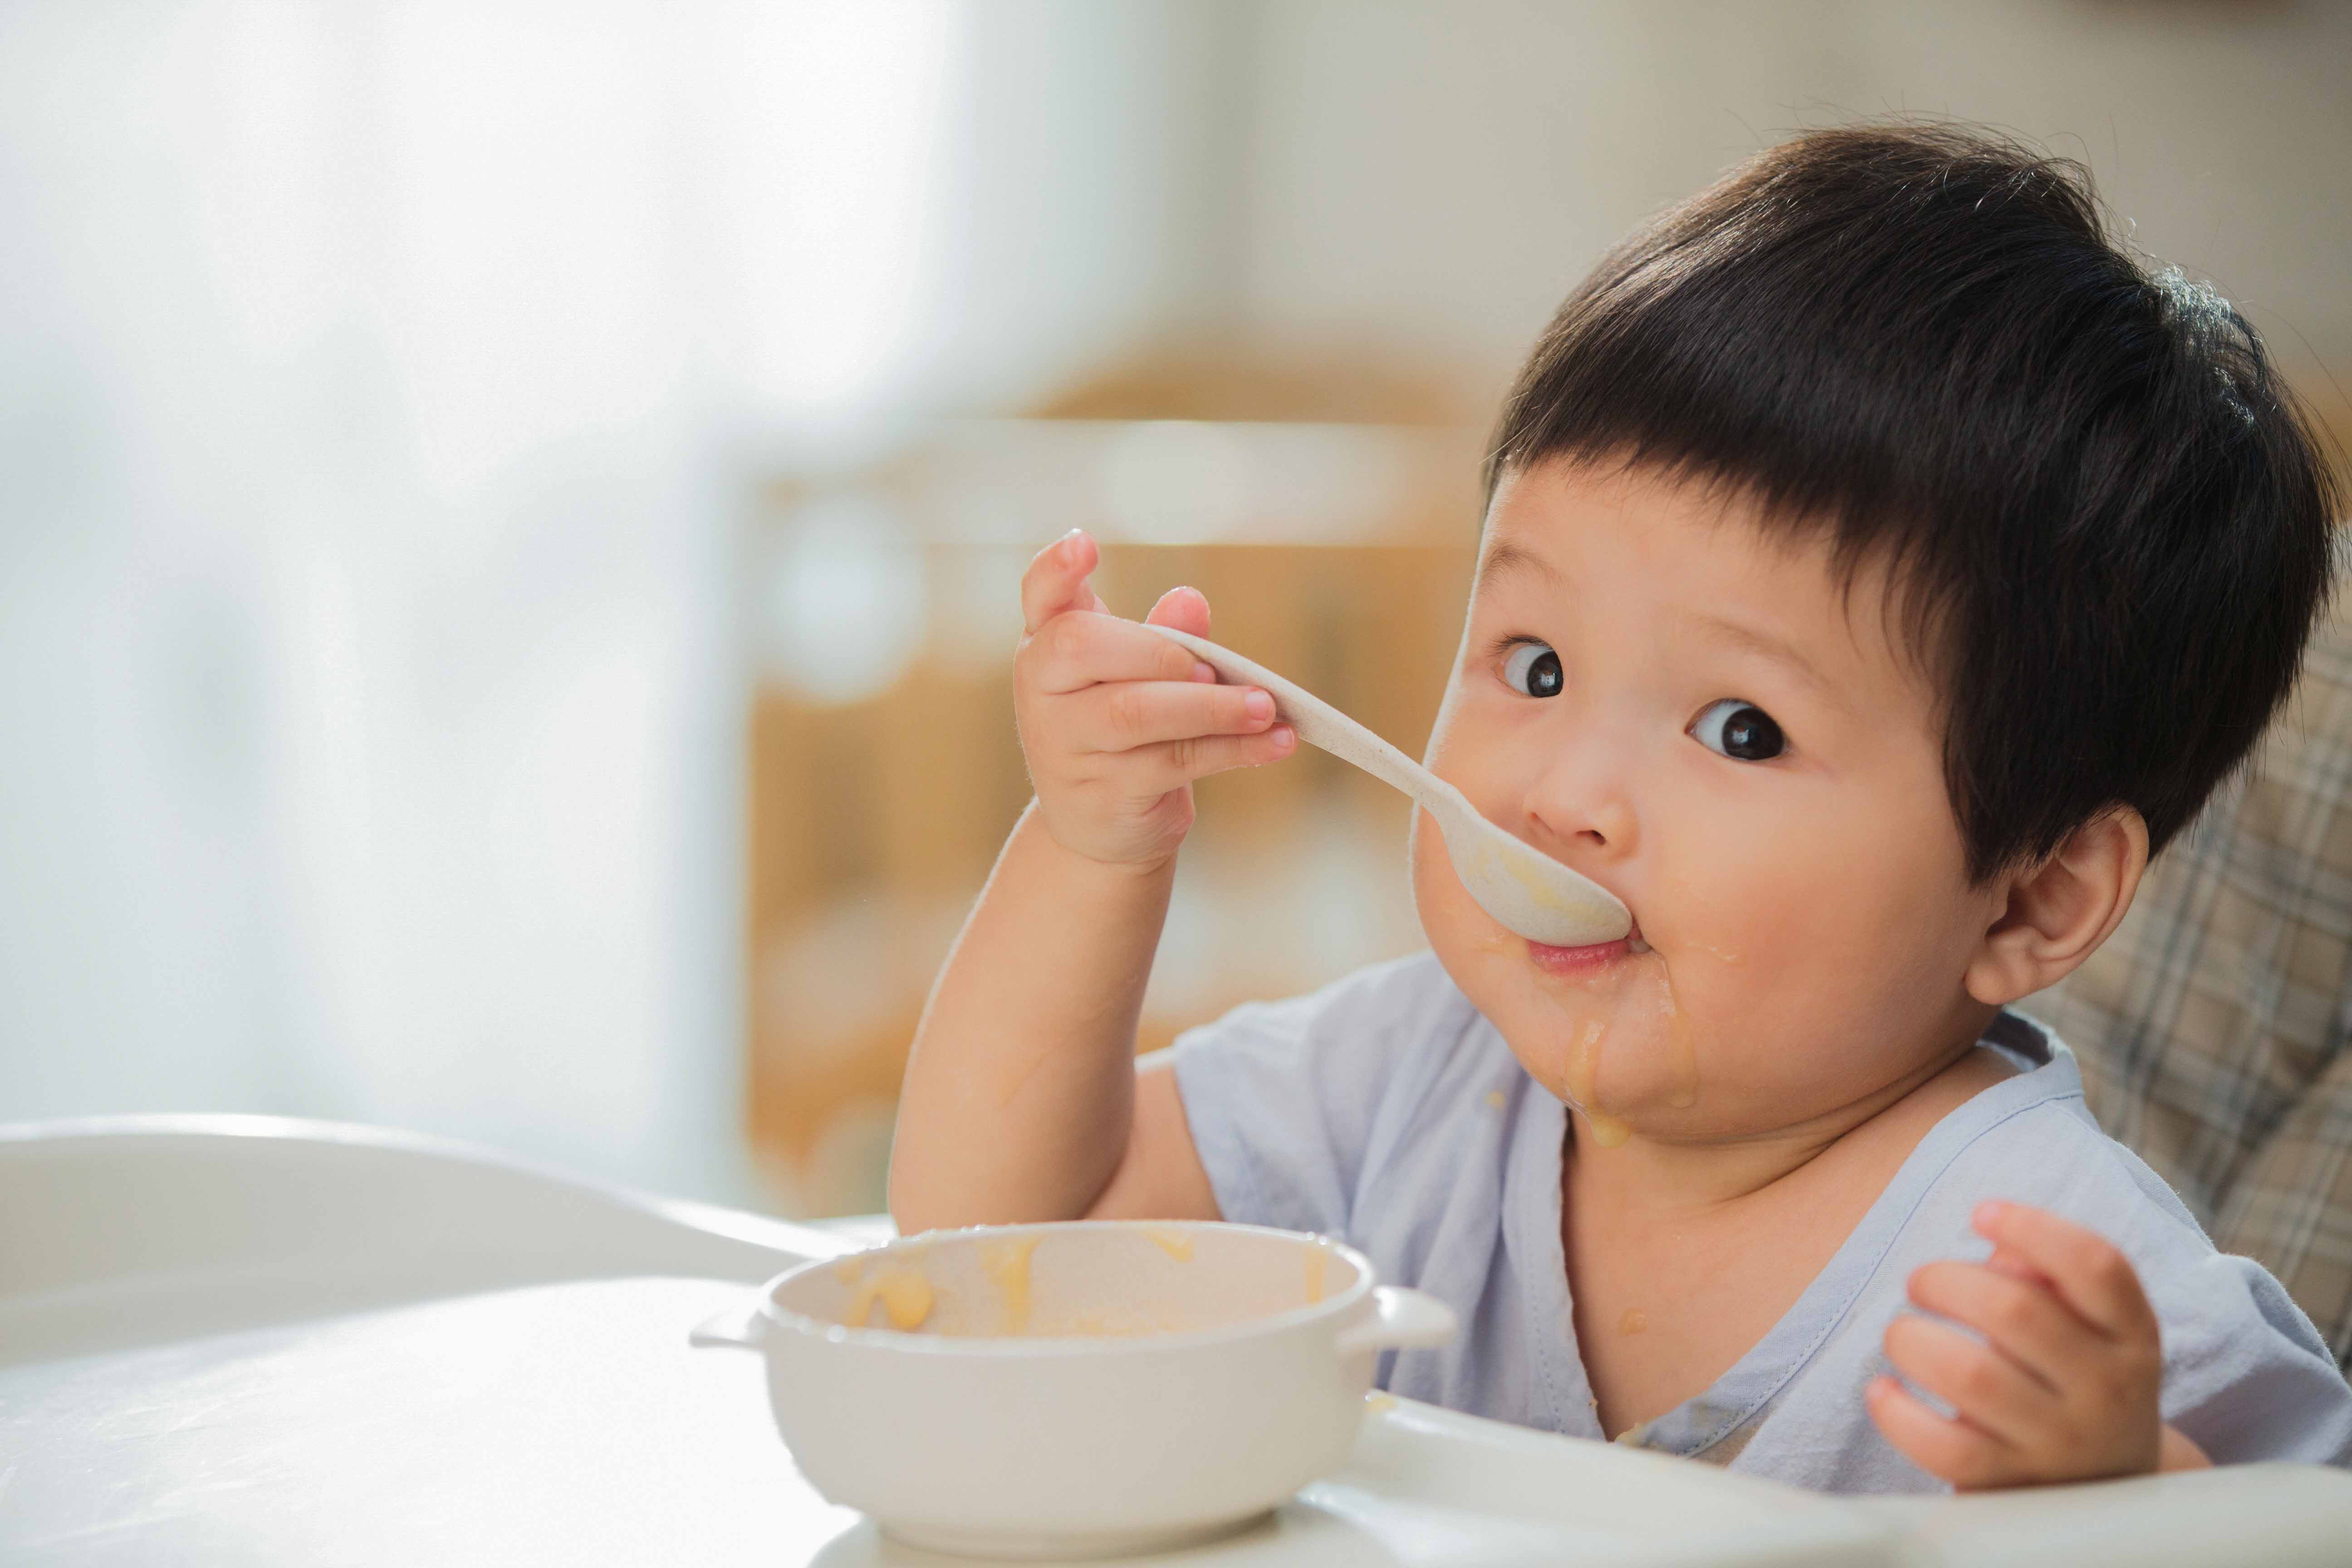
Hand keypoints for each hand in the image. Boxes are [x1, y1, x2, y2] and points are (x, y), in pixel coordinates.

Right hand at [1013, 529, 1294, 868]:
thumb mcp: (1138, 678)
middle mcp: (1042, 693)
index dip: (1056, 568)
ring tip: (1265, 706)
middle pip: (1083, 647)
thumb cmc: (1122, 731)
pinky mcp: (1103, 795)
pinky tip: (1277, 741)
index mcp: (1046, 646)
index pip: (1039, 595)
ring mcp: (1064, 747)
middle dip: (1157, 650)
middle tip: (1211, 667)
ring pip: (1135, 713)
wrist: (1097, 828)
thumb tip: (1190, 602)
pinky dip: (1234, 749)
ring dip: (1211, 706)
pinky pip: (1174, 762)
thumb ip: (1160, 636)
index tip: (1086, 542)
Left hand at [1867, 1200, 2202, 1488]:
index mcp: (2131, 1336)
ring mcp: (2061, 1442)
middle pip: (2015, 1310)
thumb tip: (2000, 1251)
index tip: (1981, 1213)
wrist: (2105, 1488)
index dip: (2033, 1227)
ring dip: (1912, 1339)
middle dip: (1945, 1280)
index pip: (2098, 1266)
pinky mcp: (2012, 1484)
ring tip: (1902, 1334)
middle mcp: (2107, 1390)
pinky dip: (1896, 1412)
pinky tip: (1883, 1390)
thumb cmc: (2073, 1378)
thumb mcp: (2089, 1327)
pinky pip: (1944, 1446)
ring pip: (1971, 1374)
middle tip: (1920, 1282)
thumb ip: (2047, 1279)